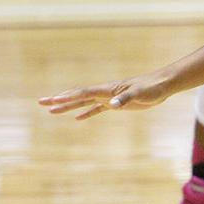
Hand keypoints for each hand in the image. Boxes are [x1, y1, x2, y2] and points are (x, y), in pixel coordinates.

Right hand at [39, 71, 172, 118]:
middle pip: (77, 96)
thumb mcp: (139, 94)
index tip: (50, 101)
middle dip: (59, 100)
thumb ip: (125, 99)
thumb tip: (113, 105)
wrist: (162, 85)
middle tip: (41, 102)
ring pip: (83, 103)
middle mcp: (104, 92)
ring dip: (67, 106)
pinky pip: (96, 109)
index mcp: (107, 89)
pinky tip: (76, 118)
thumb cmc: (152, 88)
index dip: (66, 97)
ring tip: (51, 111)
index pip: (82, 94)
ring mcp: (109, 97)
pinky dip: (86, 113)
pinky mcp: (117, 104)